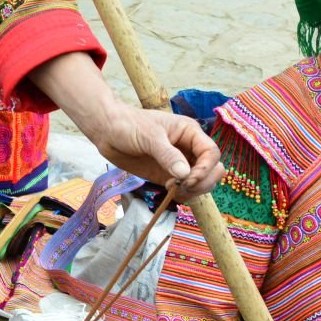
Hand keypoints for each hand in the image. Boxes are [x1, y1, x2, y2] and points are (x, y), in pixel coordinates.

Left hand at [30, 53, 222, 192]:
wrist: (107, 132)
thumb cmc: (129, 125)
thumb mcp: (149, 137)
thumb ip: (168, 155)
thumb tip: (185, 175)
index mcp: (190, 133)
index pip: (212, 152)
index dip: (206, 168)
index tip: (189, 179)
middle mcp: (189, 149)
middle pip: (212, 170)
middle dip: (202, 182)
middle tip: (183, 187)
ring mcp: (179, 164)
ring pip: (201, 183)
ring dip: (193, 191)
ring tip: (172, 188)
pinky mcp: (168, 176)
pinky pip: (185, 190)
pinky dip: (182, 195)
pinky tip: (168, 190)